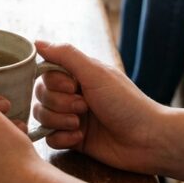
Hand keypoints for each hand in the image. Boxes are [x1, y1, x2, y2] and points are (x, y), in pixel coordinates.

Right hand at [33, 42, 165, 173]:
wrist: (147, 140)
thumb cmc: (126, 102)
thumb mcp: (95, 73)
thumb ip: (65, 55)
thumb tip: (36, 42)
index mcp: (78, 76)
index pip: (45, 74)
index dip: (53, 83)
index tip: (74, 86)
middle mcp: (73, 94)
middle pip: (40, 95)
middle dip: (59, 103)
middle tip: (84, 107)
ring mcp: (72, 117)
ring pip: (42, 116)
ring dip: (58, 120)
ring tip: (80, 124)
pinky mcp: (73, 139)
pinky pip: (49, 138)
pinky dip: (61, 138)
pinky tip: (80, 139)